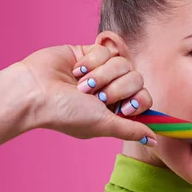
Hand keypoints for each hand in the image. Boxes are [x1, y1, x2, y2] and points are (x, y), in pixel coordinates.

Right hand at [15, 43, 155, 143]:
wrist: (37, 91)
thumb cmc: (67, 113)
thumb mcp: (104, 124)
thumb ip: (131, 130)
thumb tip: (154, 142)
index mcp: (115, 108)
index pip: (144, 97)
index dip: (138, 100)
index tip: (124, 108)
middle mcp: (110, 89)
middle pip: (136, 78)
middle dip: (115, 87)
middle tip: (95, 96)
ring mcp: (100, 70)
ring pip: (122, 62)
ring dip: (101, 74)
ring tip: (81, 85)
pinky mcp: (88, 53)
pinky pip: (106, 49)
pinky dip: (91, 60)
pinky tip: (76, 70)